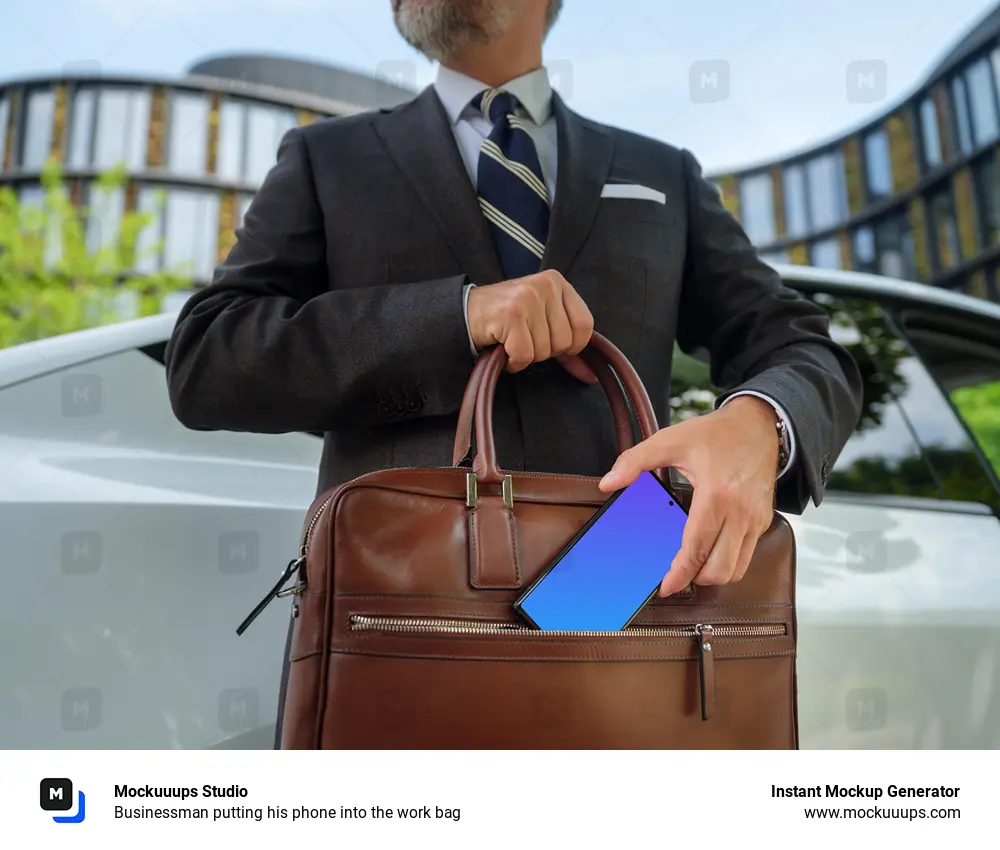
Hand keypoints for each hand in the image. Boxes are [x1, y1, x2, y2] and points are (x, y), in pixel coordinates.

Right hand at [467, 270, 596, 382]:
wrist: (465, 313)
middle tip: (526, 339)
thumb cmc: (507, 319)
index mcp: (557, 282)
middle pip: (564, 341)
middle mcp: (545, 285)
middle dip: (545, 351)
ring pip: (544, 351)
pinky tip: (505, 351)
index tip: (556, 348)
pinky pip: (524, 355)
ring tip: (513, 342)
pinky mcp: (511, 315)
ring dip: (527, 356)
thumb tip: (591, 375)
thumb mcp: (542, 321)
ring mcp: (527, 298)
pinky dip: (514, 362)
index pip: (585, 324)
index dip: (573, 346)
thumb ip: (568, 345)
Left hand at [598, 396, 779, 595]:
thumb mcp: (670, 440)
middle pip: (720, 569)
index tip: (664, 586)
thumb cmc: (716, 433)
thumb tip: (608, 482)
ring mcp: (756, 519)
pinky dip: (728, 562)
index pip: (697, 548)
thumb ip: (635, 461)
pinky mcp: (763, 521)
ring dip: (713, 574)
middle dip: (695, 579)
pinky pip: (748, 556)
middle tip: (676, 575)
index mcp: (717, 494)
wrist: (758, 424)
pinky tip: (711, 552)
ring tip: (692, 566)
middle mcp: (741, 512)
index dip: (679, 574)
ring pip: (738, 569)